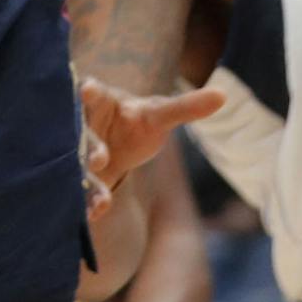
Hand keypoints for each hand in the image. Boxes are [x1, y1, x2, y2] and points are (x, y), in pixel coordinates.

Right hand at [79, 76, 222, 217]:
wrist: (112, 150)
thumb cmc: (136, 124)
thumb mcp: (158, 115)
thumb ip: (186, 107)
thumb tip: (224, 95)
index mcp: (101, 99)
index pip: (92, 90)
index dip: (89, 90)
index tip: (89, 89)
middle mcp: (82, 123)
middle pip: (81, 130)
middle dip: (89, 144)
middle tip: (100, 158)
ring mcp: (77, 151)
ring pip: (79, 163)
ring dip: (88, 177)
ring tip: (102, 198)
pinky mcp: (78, 176)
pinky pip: (80, 187)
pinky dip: (88, 199)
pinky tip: (97, 211)